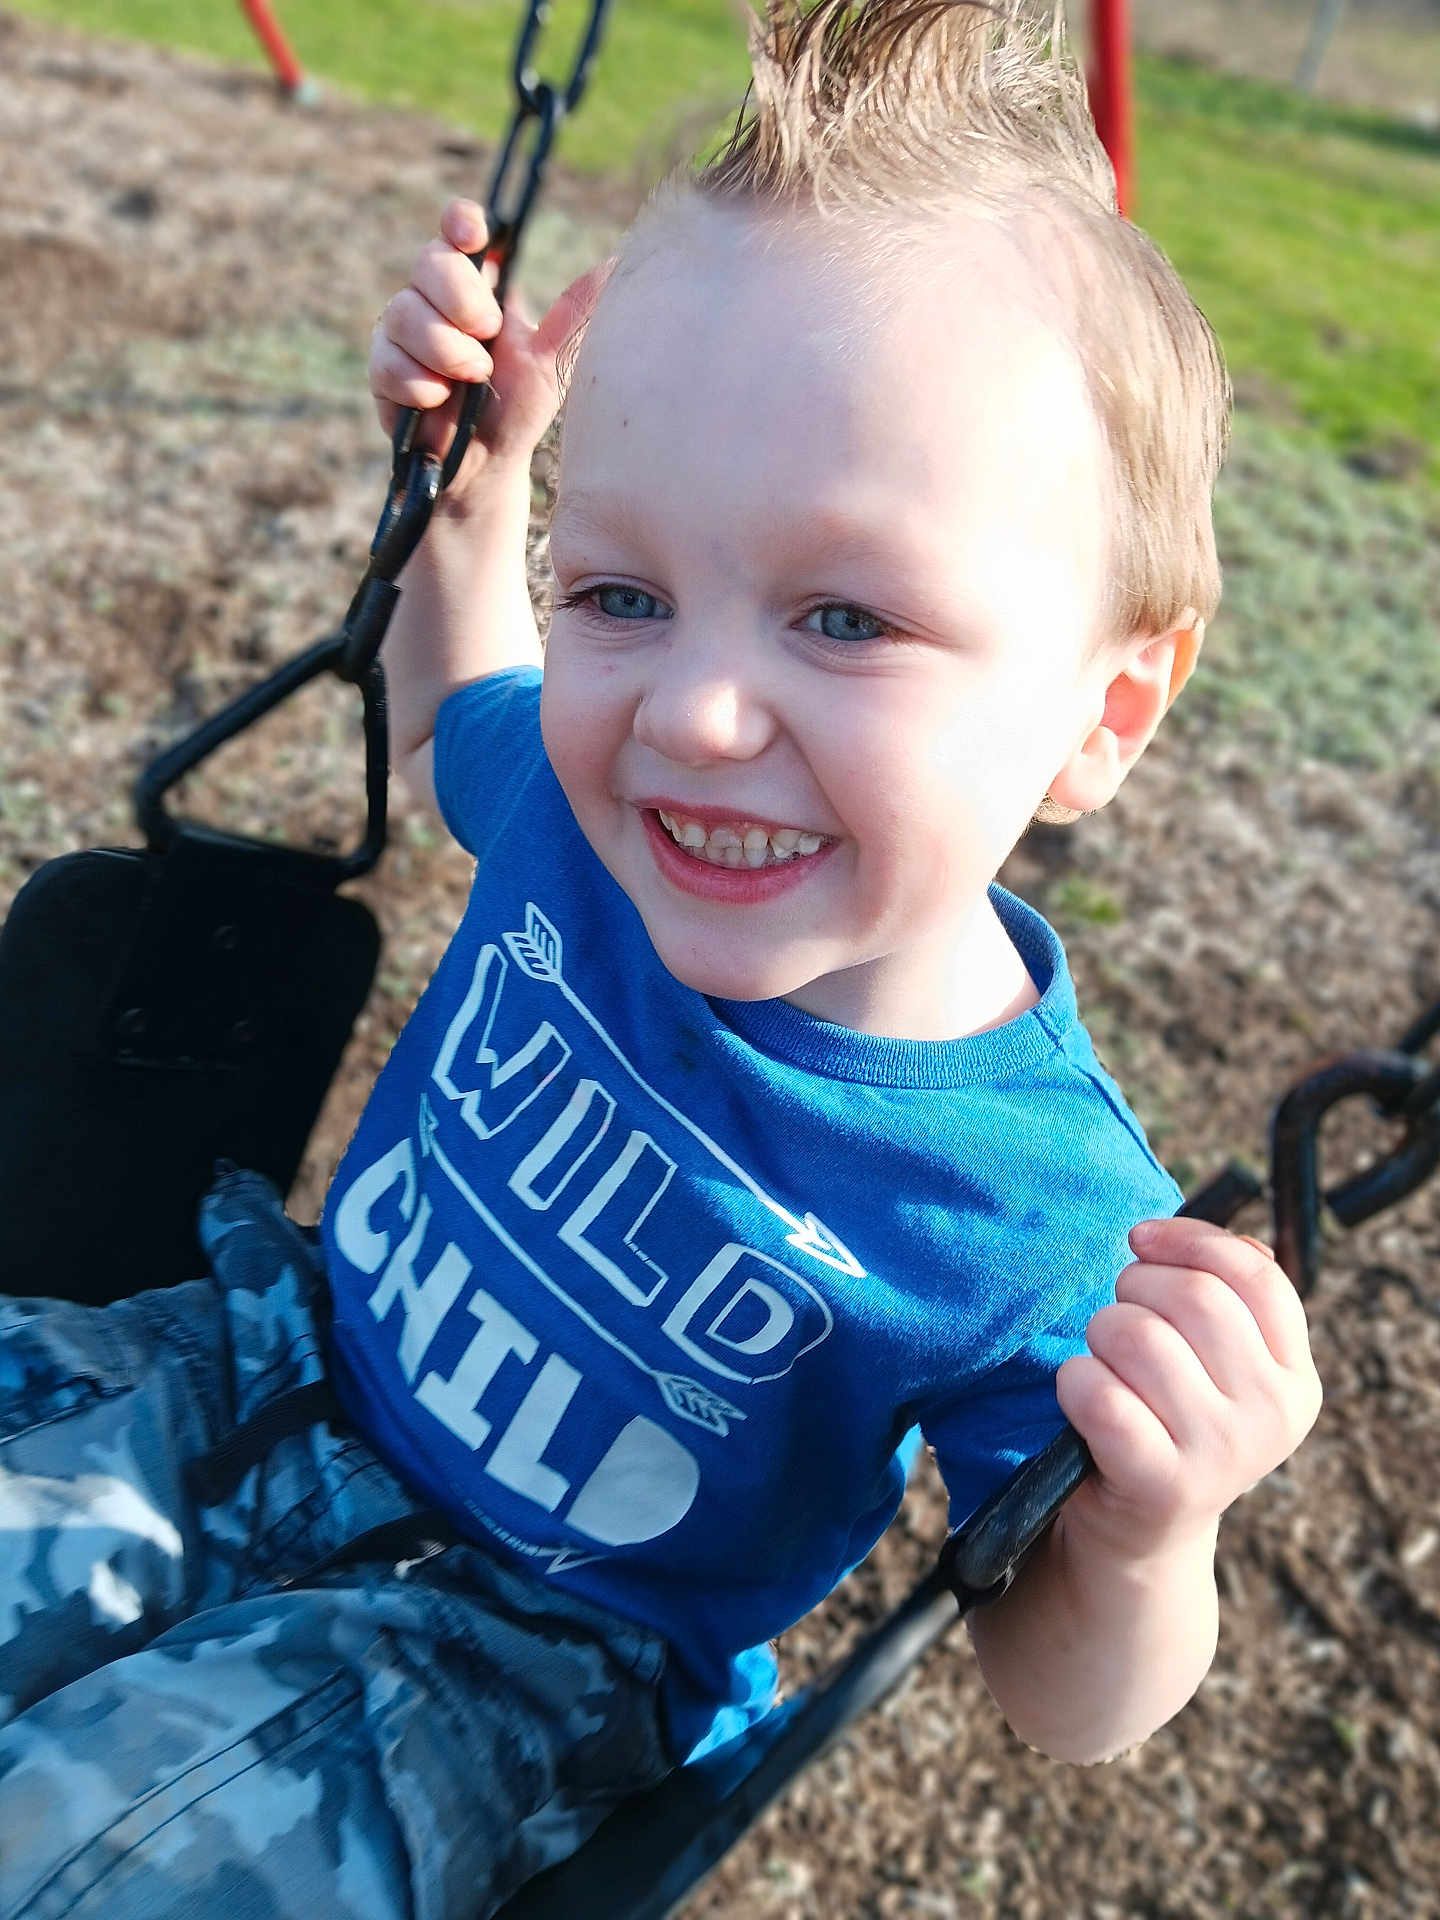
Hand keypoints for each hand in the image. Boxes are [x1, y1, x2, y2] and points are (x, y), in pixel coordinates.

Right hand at [369, 197, 610, 488]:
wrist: (486, 466)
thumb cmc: (517, 410)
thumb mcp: (552, 361)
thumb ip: (572, 314)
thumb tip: (617, 265)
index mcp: (476, 284)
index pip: (458, 229)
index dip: (461, 222)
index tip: (475, 234)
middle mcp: (434, 297)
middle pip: (429, 261)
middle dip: (461, 301)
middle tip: (488, 337)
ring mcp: (403, 330)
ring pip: (405, 312)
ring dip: (445, 352)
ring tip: (471, 381)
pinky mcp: (381, 368)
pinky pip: (389, 361)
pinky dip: (422, 386)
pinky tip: (438, 402)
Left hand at [1056, 1216, 1321, 1562]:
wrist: (1144, 1531)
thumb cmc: (1171, 1419)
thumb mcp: (1220, 1366)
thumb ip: (1227, 1295)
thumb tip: (1201, 1237)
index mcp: (1295, 1378)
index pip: (1256, 1274)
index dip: (1191, 1240)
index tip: (1142, 1239)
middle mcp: (1272, 1416)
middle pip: (1193, 1296)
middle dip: (1134, 1286)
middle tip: (1118, 1313)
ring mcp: (1221, 1453)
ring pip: (1138, 1335)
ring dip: (1100, 1333)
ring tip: (1103, 1359)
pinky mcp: (1161, 1483)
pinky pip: (1099, 1393)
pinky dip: (1075, 1381)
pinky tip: (1082, 1394)